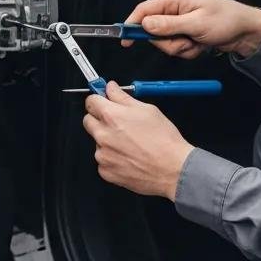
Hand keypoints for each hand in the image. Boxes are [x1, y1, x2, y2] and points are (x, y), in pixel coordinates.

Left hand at [83, 82, 193, 198]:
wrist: (172, 169)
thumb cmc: (163, 140)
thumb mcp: (147, 110)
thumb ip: (123, 97)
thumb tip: (111, 88)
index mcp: (111, 116)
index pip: (91, 101)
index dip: (99, 100)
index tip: (104, 102)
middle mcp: (103, 135)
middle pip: (88, 121)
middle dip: (99, 119)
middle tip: (118, 123)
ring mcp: (102, 155)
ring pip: (97, 142)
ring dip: (107, 140)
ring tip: (130, 144)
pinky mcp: (106, 171)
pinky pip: (103, 160)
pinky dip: (112, 158)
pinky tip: (129, 157)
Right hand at [122, 0, 260, 58]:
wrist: (246, 31)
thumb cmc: (227, 19)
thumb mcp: (196, 23)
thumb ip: (169, 25)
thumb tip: (146, 24)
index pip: (143, 10)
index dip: (131, 24)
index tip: (126, 39)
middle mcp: (174, 9)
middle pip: (153, 31)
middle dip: (168, 42)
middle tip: (186, 40)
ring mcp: (179, 21)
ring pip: (165, 42)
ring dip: (180, 48)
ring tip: (197, 42)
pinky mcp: (185, 32)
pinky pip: (176, 47)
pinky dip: (188, 50)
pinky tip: (200, 44)